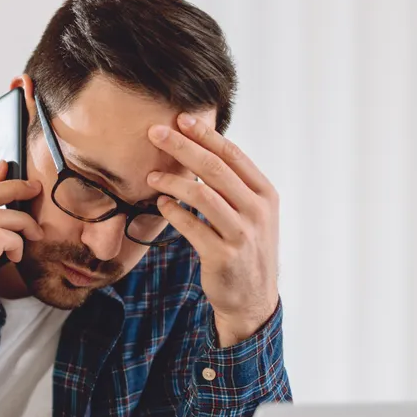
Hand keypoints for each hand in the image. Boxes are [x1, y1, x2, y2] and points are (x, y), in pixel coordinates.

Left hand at [146, 114, 280, 346]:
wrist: (253, 298)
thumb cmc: (245, 248)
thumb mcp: (251, 214)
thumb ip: (233, 186)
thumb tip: (200, 150)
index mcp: (265, 194)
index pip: (233, 155)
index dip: (206, 134)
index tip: (181, 118)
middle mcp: (258, 210)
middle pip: (215, 169)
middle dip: (182, 147)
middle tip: (155, 133)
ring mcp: (242, 233)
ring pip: (201, 195)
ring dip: (172, 181)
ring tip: (150, 176)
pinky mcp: (223, 255)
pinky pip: (191, 226)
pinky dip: (172, 212)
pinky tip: (160, 203)